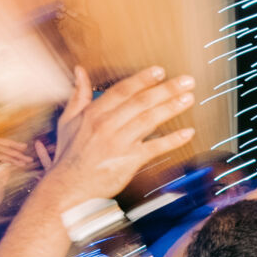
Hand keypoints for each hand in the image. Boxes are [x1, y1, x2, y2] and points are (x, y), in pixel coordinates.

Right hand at [38, 66, 197, 205]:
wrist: (68, 186)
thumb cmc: (69, 154)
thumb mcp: (68, 120)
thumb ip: (78, 94)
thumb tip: (79, 71)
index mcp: (94, 113)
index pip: (122, 91)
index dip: (142, 79)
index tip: (159, 70)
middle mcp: (107, 125)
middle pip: (141, 102)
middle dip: (166, 90)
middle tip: (186, 81)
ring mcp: (119, 143)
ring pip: (149, 120)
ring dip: (171, 108)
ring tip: (189, 98)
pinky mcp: (129, 161)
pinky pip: (154, 148)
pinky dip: (172, 140)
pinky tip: (188, 133)